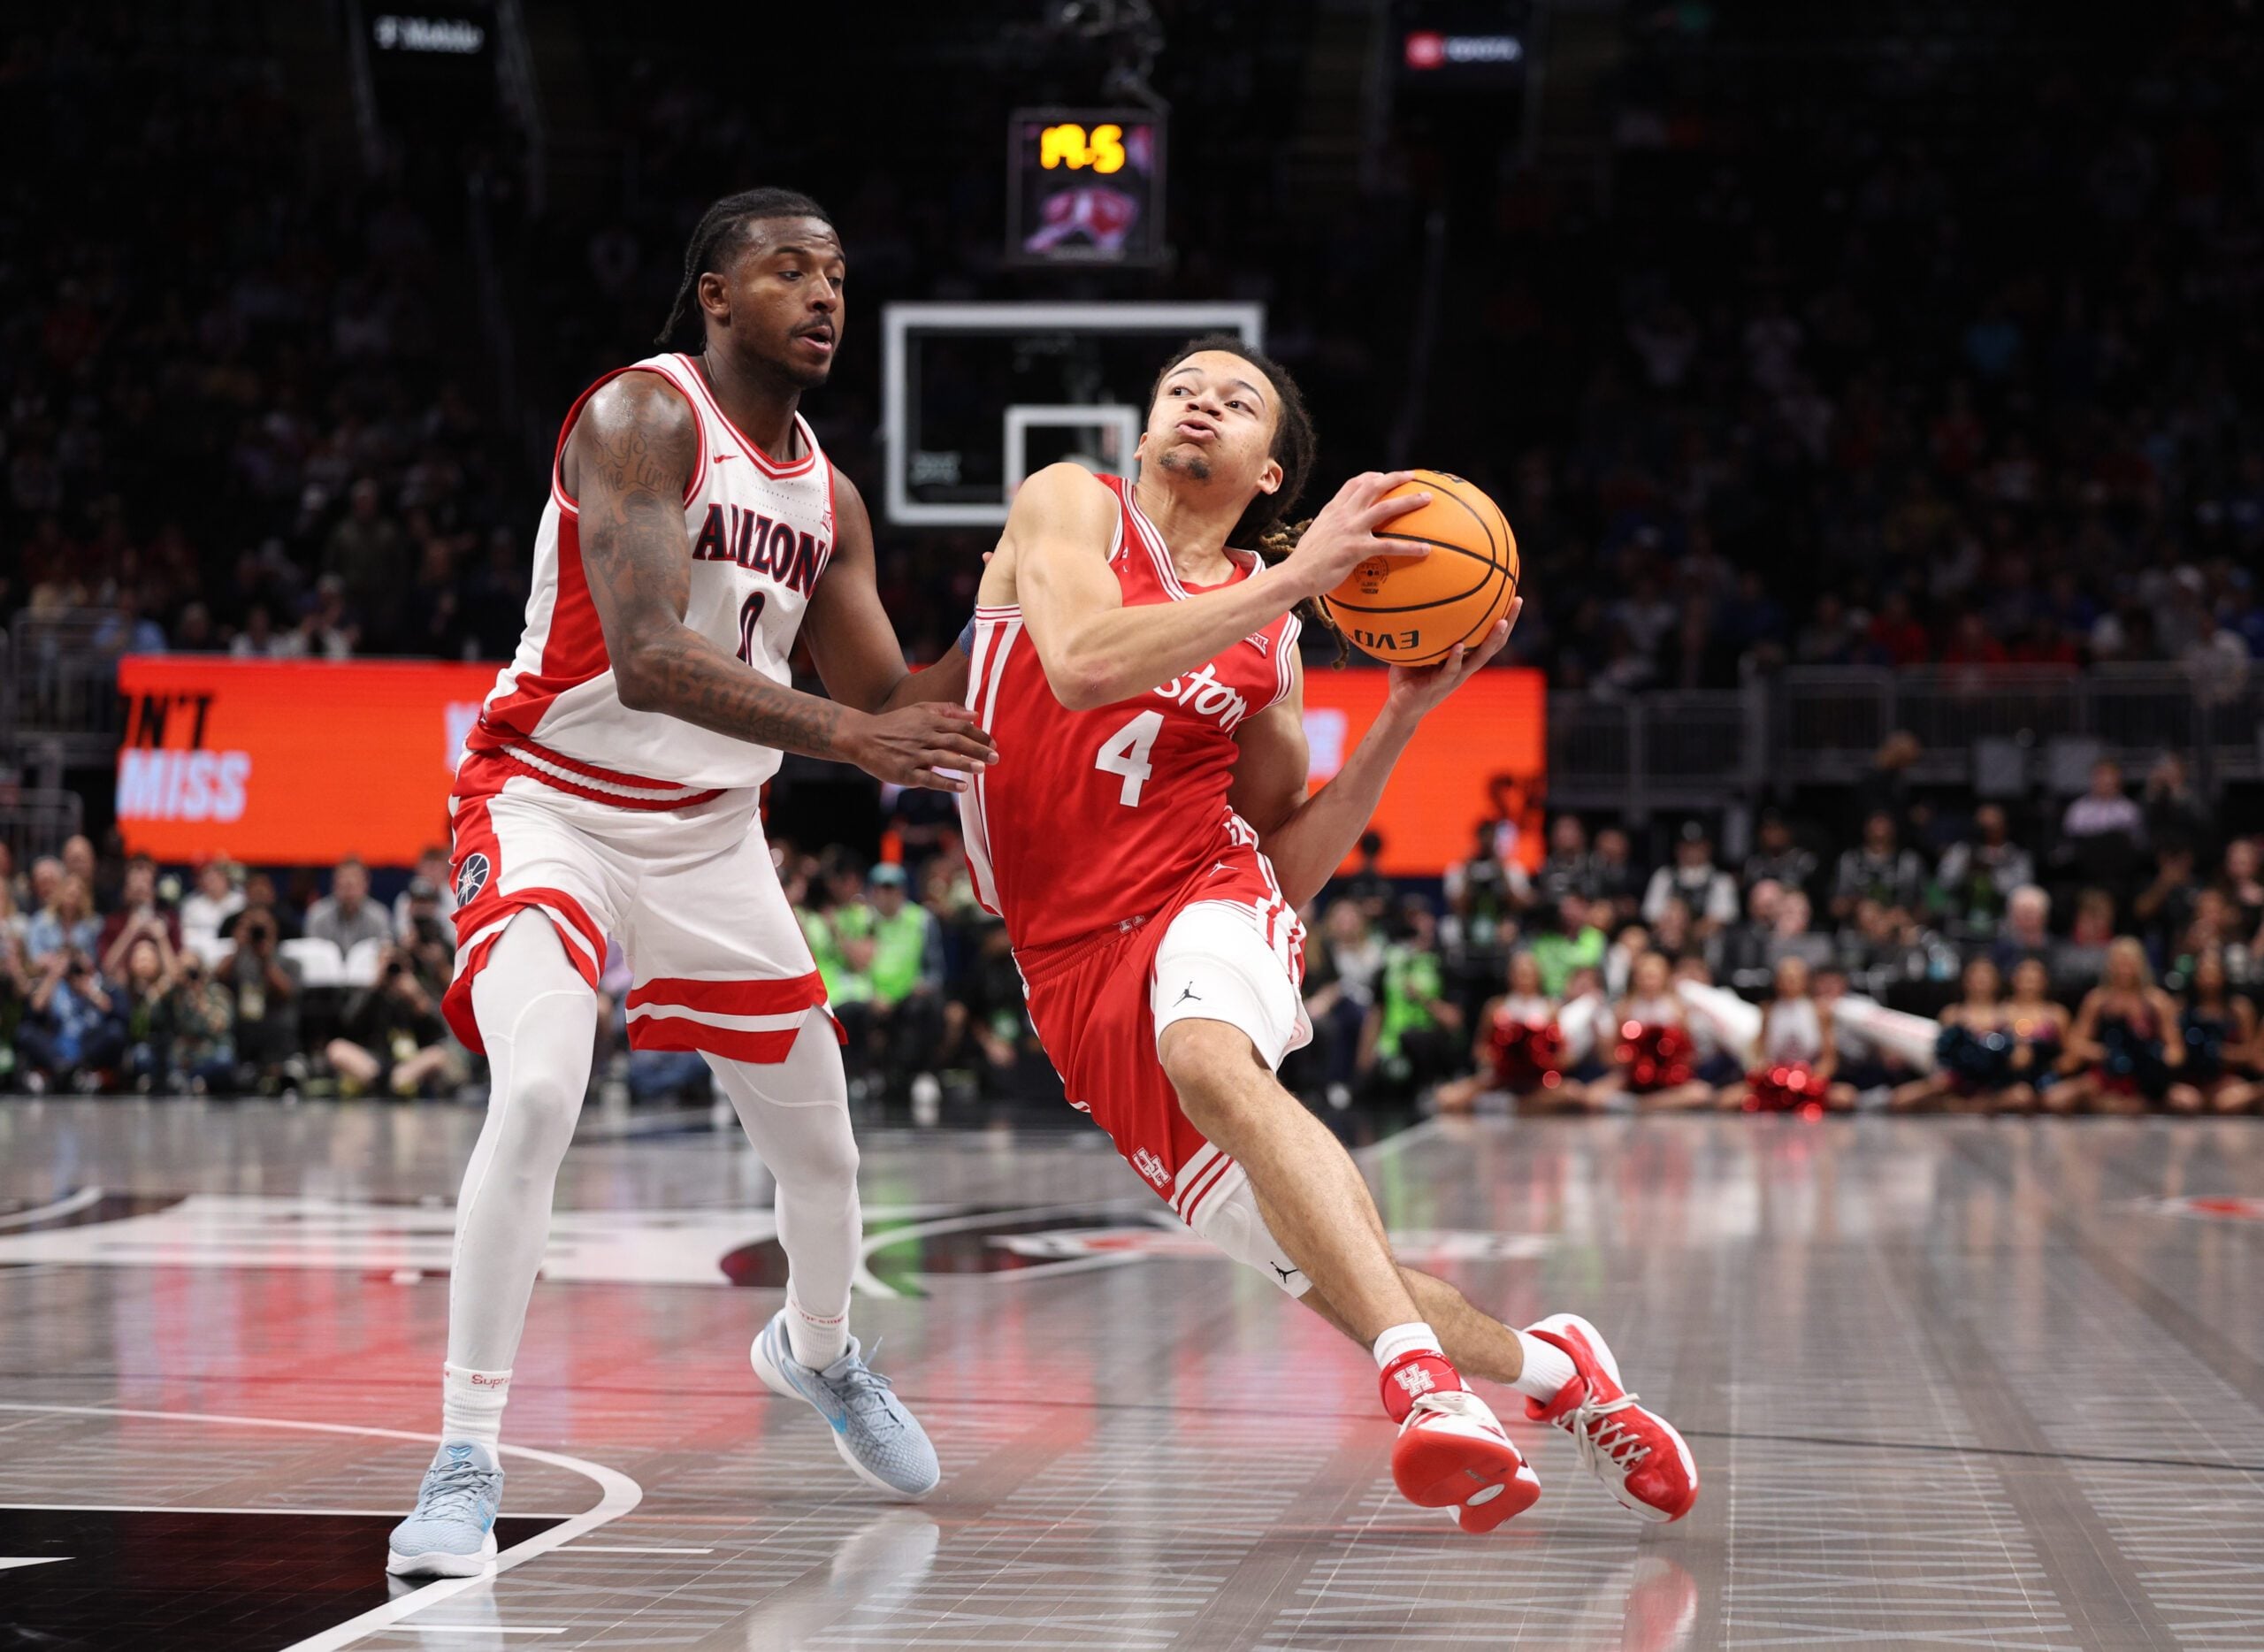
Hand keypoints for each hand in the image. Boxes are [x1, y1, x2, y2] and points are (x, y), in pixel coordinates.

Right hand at [844, 702, 998, 791]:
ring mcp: (914, 755)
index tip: (994, 743)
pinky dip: (946, 782)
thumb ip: (946, 710)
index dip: (979, 734)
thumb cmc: (894, 724)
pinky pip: (929, 778)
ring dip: (965, 764)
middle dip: (978, 749)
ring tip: (983, 769)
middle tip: (996, 758)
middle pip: (956, 741)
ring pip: (944, 758)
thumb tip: (974, 714)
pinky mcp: (905, 773)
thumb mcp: (918, 709)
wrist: (861, 737)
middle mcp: (923, 736)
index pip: (959, 726)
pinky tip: (962, 786)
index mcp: (928, 720)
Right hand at [1279, 471, 1433, 598]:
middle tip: (1413, 477)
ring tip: (1428, 498)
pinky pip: (1389, 545)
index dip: (1371, 476)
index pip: (1354, 484)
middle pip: (1373, 486)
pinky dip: (1410, 546)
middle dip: (1395, 479)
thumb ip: (1330, 527)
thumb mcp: (1317, 534)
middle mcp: (1343, 514)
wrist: (1295, 574)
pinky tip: (1425, 549)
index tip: (1383, 476)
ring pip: (1386, 508)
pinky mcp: (1357, 548)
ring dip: (1409, 501)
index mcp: (1333, 510)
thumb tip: (1339, 531)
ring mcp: (1351, 529)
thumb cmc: (1306, 560)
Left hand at [1383, 600, 1521, 718]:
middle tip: (1518, 601)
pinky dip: (1456, 658)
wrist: (1400, 708)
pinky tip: (1460, 646)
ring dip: (1491, 640)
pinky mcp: (1439, 685)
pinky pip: (1450, 670)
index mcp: (1464, 659)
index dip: (1503, 619)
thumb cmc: (1408, 677)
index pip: (1488, 637)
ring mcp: (1455, 677)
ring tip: (1501, 622)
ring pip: (1479, 658)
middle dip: (1509, 622)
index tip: (1514, 596)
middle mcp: (1465, 667)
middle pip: (1494, 644)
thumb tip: (1417, 598)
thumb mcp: (1417, 649)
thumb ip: (1422, 630)